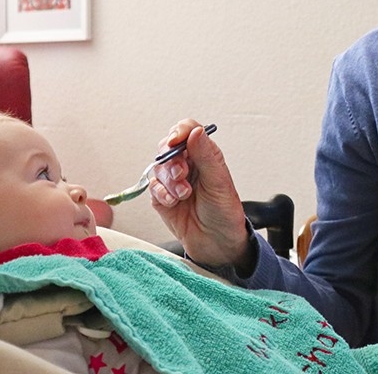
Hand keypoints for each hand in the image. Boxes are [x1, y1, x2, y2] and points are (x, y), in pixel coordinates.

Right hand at [149, 119, 252, 268]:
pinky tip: (173, 202)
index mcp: (205, 156)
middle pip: (167, 148)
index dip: (179, 132)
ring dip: (169, 181)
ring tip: (184, 194)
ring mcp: (174, 182)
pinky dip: (162, 194)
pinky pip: (153, 187)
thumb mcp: (219, 182)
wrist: (218, 245)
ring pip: (159, 168)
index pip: (187, 131)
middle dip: (172, 160)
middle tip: (182, 174)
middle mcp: (189, 165)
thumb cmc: (225, 214)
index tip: (176, 141)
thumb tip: (196, 131)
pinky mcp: (162, 198)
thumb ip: (206, 155)